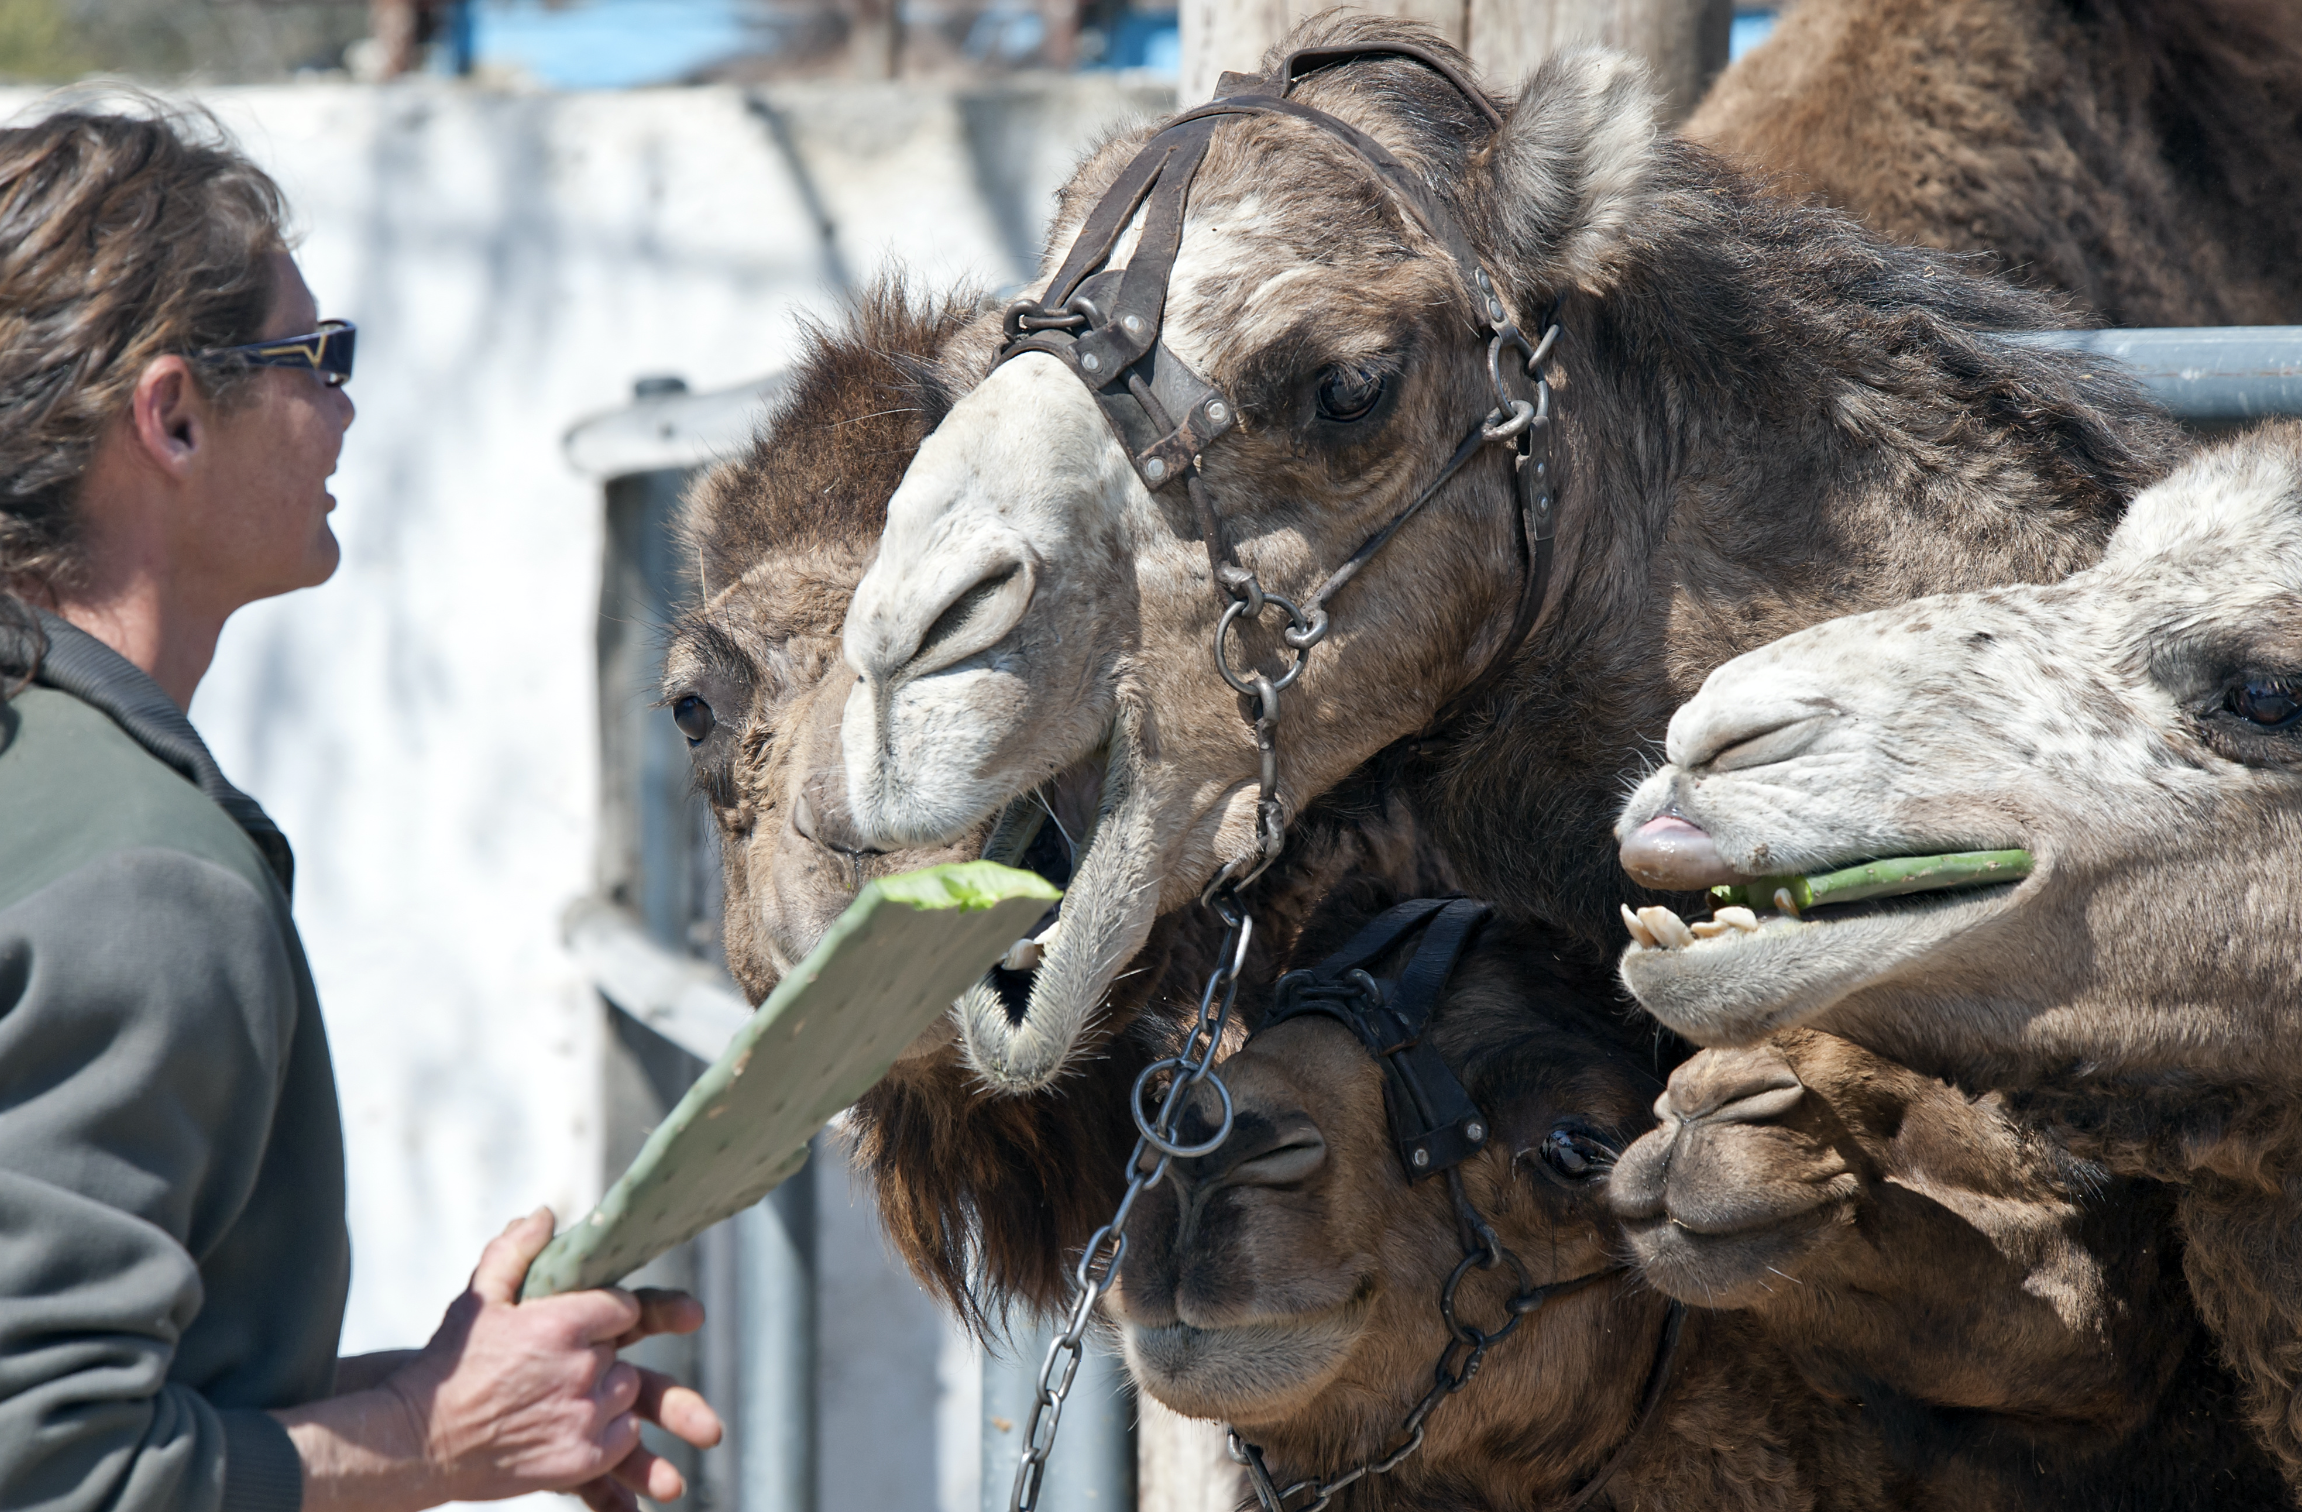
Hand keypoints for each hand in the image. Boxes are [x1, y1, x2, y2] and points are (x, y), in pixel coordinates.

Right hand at [279, 1210, 721, 1511]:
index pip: (625, 1307)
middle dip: (601, 1361)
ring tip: (561, 1404)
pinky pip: (620, 1439)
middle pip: (624, 1356)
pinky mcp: (579, 1460)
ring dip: (606, 1400)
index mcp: (563, 1322)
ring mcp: (583, 1417)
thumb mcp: (479, 1297)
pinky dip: (608, 1436)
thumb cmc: (448, 1364)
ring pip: (627, 1398)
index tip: (592, 1324)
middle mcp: (581, 1367)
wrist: (417, 1440)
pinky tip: (574, 1431)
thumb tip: (547, 1214)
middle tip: (559, 1371)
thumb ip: (516, 1250)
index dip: (608, 1316)